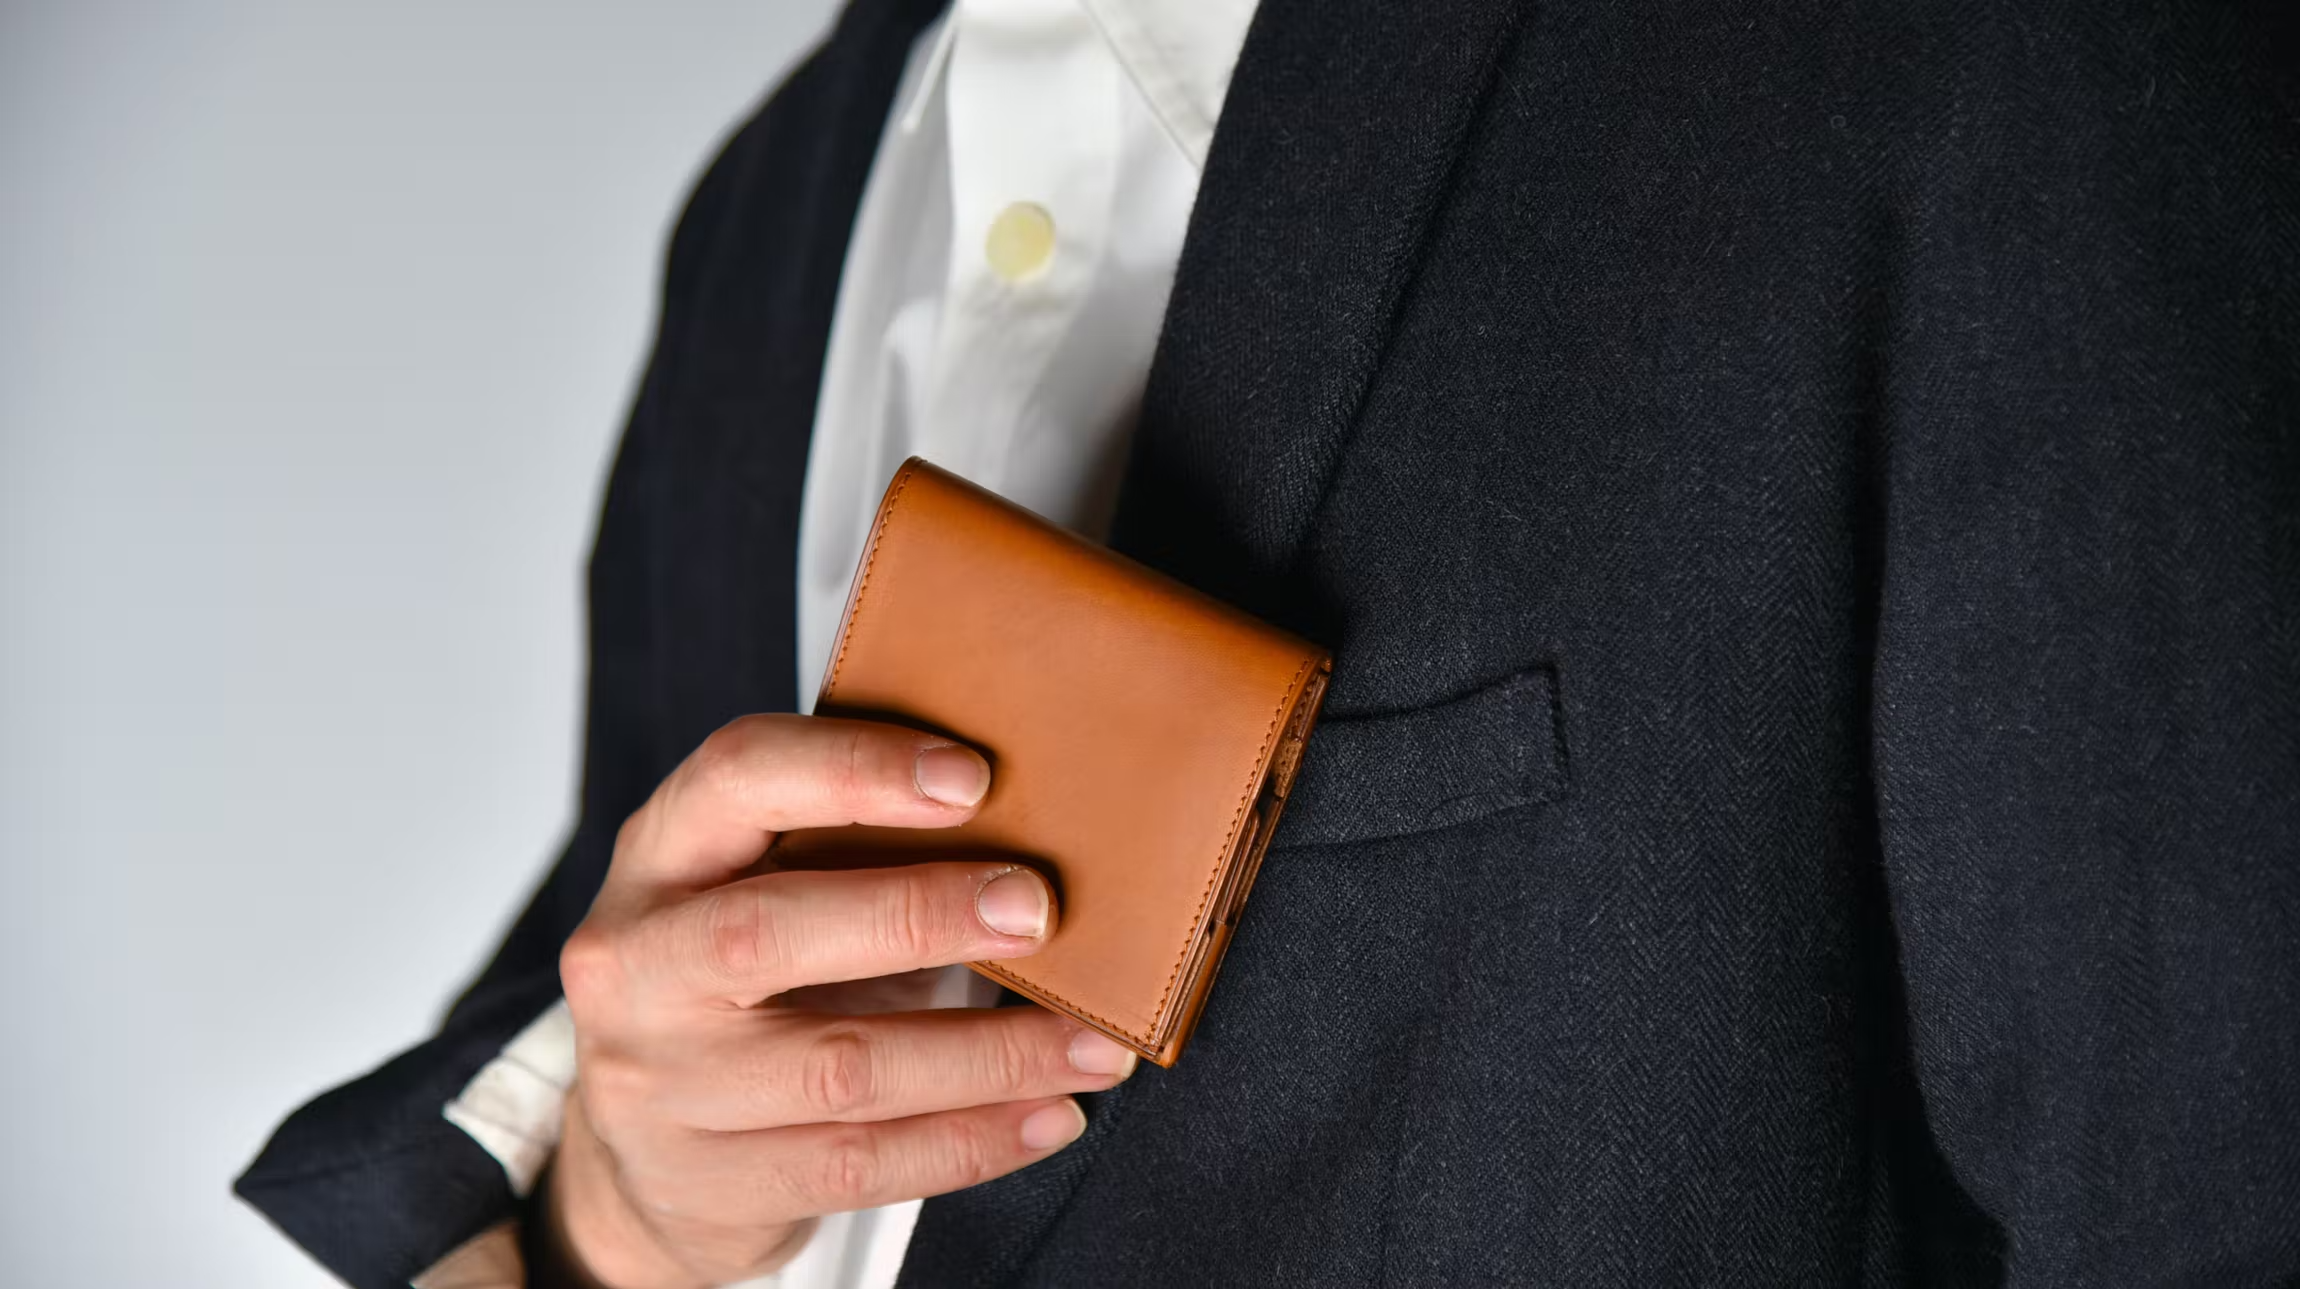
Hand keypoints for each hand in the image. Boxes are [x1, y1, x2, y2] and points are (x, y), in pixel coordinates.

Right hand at [542, 715, 1137, 1288]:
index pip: (736, 777)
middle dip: (917, 914)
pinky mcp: (711, 1182)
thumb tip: (1027, 813)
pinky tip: (1051, 1115)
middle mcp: (636, 965)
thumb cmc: (739, 982)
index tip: (972, 776)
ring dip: (990, 1055)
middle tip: (1037, 909)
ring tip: (1092, 1046)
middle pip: (765, 933)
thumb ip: (848, 845)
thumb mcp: (759, 887)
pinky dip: (972, 1140)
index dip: (852, 768)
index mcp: (658, 859)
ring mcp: (660, 1085)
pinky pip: (861, 1165)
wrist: (641, 1152)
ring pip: (841, 1070)